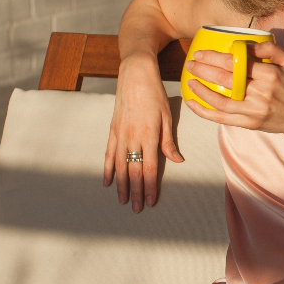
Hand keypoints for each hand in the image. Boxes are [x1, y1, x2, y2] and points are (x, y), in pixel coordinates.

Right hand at [104, 52, 184, 211]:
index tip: (150, 201)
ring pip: (120, 166)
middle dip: (135, 192)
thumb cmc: (155, 93)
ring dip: (121, 184)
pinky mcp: (113, 129)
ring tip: (122, 200)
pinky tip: (107, 181)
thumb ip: (168, 141)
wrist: (135, 74)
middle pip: (134, 171)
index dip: (150, 187)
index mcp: (149, 136)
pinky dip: (108, 168)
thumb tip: (176, 161)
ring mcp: (120, 134)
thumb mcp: (167, 116)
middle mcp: (132, 138)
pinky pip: (109, 153)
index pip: (149, 168)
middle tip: (136, 209)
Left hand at [184, 41, 283, 136]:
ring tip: (189, 81)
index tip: (201, 53)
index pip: (237, 63)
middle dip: (203, 70)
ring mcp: (254, 111)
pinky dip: (205, 112)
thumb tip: (248, 45)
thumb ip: (271, 50)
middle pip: (225, 80)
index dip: (215, 57)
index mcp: (270, 75)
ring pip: (220, 101)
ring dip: (201, 90)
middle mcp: (261, 93)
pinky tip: (193, 103)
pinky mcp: (250, 124)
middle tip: (190, 63)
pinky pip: (222, 118)